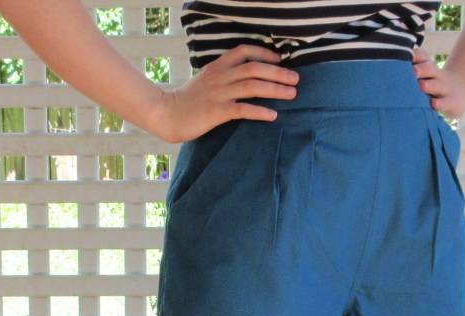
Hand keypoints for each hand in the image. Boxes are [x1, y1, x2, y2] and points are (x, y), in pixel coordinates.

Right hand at [152, 44, 298, 142]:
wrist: (167, 114)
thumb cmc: (188, 101)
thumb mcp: (205, 81)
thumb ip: (223, 77)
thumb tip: (245, 79)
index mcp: (217, 67)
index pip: (244, 51)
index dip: (264, 53)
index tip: (280, 59)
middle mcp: (220, 77)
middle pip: (254, 68)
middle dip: (278, 72)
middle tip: (296, 78)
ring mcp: (218, 94)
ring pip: (252, 86)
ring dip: (275, 89)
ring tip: (292, 94)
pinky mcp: (216, 112)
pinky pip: (242, 110)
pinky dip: (260, 111)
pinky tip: (273, 115)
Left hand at [411, 46, 464, 120]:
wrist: (461, 92)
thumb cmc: (434, 85)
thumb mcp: (426, 76)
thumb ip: (411, 73)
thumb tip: (386, 70)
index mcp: (429, 67)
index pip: (423, 56)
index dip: (416, 55)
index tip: (406, 55)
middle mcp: (436, 75)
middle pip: (429, 68)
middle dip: (421, 69)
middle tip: (412, 70)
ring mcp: (445, 88)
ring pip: (436, 85)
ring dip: (429, 85)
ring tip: (422, 86)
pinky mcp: (451, 102)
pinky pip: (444, 103)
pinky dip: (439, 103)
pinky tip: (433, 104)